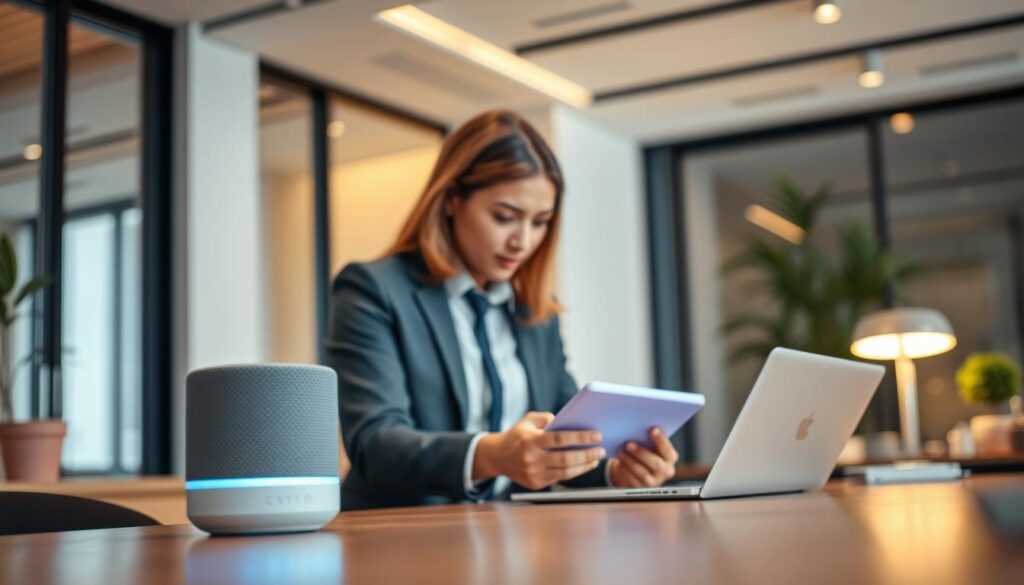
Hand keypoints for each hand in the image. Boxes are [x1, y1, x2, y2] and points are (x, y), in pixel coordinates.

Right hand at [473, 411, 604, 489]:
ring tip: (597, 457)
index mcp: (530, 440)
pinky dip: (575, 472)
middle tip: (601, 449)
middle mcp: (531, 459)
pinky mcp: (536, 484)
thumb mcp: (528, 420)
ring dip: (585, 465)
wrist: (498, 456)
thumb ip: (547, 418)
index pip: (559, 439)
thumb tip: (569, 423)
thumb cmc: (517, 435)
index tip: (596, 435)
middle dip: (587, 454)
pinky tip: (585, 465)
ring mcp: (534, 474)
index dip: (580, 437)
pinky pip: (560, 478)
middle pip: (566, 458)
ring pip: (566, 472)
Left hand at [608, 427, 677, 487]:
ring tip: (621, 452)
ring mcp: (655, 481)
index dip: (661, 440)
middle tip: (629, 444)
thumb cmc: (645, 450)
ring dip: (630, 462)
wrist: (638, 470)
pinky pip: (633, 480)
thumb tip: (639, 425)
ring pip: (643, 473)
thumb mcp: (650, 445)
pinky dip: (625, 470)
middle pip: (655, 463)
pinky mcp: (642, 487)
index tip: (652, 430)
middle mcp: (666, 470)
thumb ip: (648, 438)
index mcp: (671, 457)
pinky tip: (619, 462)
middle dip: (641, 453)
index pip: (667, 449)